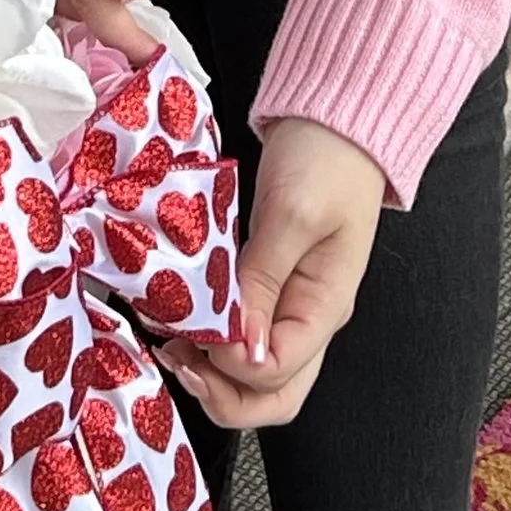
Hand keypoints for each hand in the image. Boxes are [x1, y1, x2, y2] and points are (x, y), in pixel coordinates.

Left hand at [161, 117, 384, 431]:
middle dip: (222, 393)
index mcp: (325, 308)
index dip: (232, 366)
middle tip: (180, 359)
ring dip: (212, 371)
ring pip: (255, 374)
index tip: (201, 332)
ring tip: (173, 342)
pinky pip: (242, 332)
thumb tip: (238, 346)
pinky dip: (211, 339)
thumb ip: (262, 281)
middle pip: (273, 396)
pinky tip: (183, 320)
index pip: (277, 373)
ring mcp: (291, 303)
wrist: (336, 114)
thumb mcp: (292, 216)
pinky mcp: (270, 282)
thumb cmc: (327, 158)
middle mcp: (311, 317)